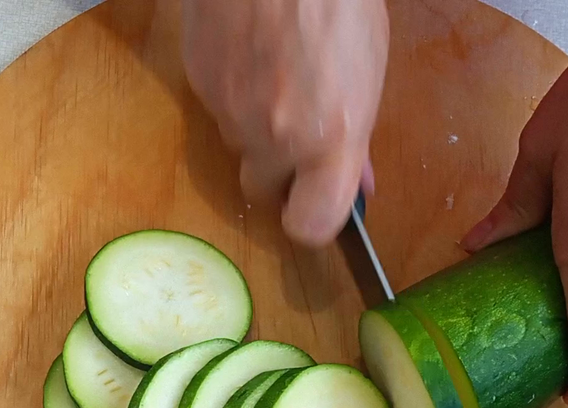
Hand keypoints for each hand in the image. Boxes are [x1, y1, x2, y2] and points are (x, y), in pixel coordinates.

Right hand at [181, 0, 388, 246]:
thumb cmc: (337, 1)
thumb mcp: (368, 69)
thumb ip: (358, 136)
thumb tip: (358, 179)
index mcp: (330, 137)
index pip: (311, 225)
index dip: (312, 223)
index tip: (316, 207)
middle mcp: (276, 136)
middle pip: (263, 190)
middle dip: (278, 172)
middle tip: (297, 133)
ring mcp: (231, 112)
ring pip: (238, 146)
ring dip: (255, 129)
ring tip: (277, 77)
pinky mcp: (199, 85)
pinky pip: (217, 110)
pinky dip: (233, 94)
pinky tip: (252, 55)